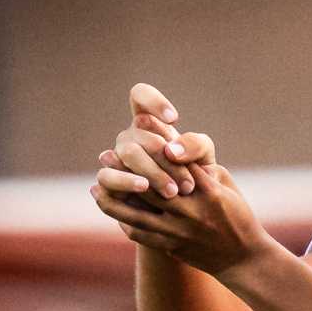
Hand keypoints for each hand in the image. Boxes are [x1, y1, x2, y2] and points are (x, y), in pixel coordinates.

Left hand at [91, 157, 275, 278]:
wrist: (244, 258)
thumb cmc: (237, 215)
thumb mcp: (227, 185)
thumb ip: (201, 167)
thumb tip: (170, 148)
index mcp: (207, 191)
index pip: (175, 162)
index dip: (151, 145)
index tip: (134, 131)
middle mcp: (192, 211)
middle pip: (150, 186)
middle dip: (125, 170)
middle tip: (106, 156)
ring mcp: (180, 232)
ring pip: (137, 214)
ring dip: (112, 199)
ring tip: (97, 186)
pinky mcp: (172, 247)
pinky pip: (140, 234)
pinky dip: (122, 221)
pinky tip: (111, 208)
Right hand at [96, 84, 214, 201]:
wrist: (188, 214)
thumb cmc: (198, 179)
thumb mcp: (205, 159)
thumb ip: (196, 146)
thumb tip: (172, 150)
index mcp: (149, 124)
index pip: (139, 96)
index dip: (152, 101)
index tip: (173, 119)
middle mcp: (129, 138)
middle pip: (139, 132)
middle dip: (165, 156)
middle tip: (188, 183)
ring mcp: (115, 159)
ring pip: (125, 153)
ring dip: (150, 170)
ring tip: (171, 190)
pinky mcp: (109, 183)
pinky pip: (107, 176)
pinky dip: (126, 181)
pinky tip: (144, 187)